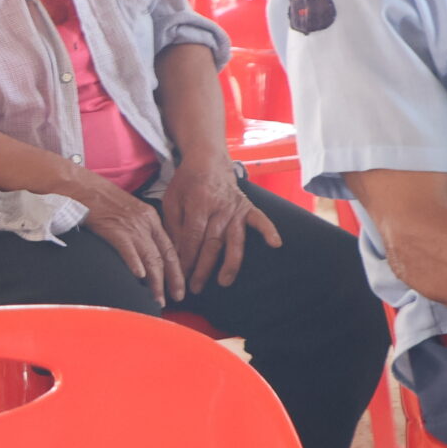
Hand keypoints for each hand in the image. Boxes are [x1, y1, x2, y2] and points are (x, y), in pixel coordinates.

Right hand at [69, 171, 187, 305]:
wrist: (78, 184)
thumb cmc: (98, 198)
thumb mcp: (125, 211)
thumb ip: (136, 229)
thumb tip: (140, 254)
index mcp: (150, 218)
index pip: (169, 249)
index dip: (176, 271)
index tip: (178, 288)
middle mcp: (145, 222)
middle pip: (163, 256)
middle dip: (170, 281)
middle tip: (173, 299)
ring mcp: (130, 225)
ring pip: (149, 256)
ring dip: (155, 281)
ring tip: (157, 298)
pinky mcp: (113, 227)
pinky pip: (127, 248)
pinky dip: (134, 262)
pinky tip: (139, 276)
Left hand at [159, 163, 282, 294]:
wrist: (207, 160)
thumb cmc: (186, 182)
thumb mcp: (171, 200)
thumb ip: (173, 224)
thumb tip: (175, 252)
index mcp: (198, 204)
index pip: (193, 237)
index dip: (187, 258)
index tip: (180, 275)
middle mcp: (219, 208)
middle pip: (212, 243)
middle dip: (203, 268)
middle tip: (195, 287)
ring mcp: (235, 208)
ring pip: (234, 239)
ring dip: (230, 262)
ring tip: (224, 281)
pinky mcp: (247, 207)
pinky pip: (260, 219)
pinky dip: (269, 230)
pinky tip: (275, 244)